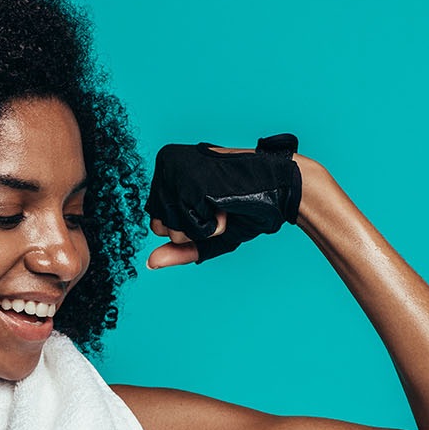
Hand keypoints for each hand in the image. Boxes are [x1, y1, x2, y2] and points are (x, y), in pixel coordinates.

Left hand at [144, 143, 330, 267]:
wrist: (278, 190)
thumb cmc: (245, 208)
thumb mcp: (207, 235)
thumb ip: (178, 249)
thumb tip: (149, 263)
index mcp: (166, 171)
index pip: (157, 223)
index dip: (187, 228)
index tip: (210, 209)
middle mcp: (166, 166)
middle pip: (159, 227)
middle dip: (191, 231)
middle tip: (216, 208)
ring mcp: (176, 172)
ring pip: (171, 227)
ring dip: (202, 228)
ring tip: (221, 204)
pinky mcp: (190, 181)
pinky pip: (189, 225)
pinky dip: (211, 226)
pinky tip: (224, 204)